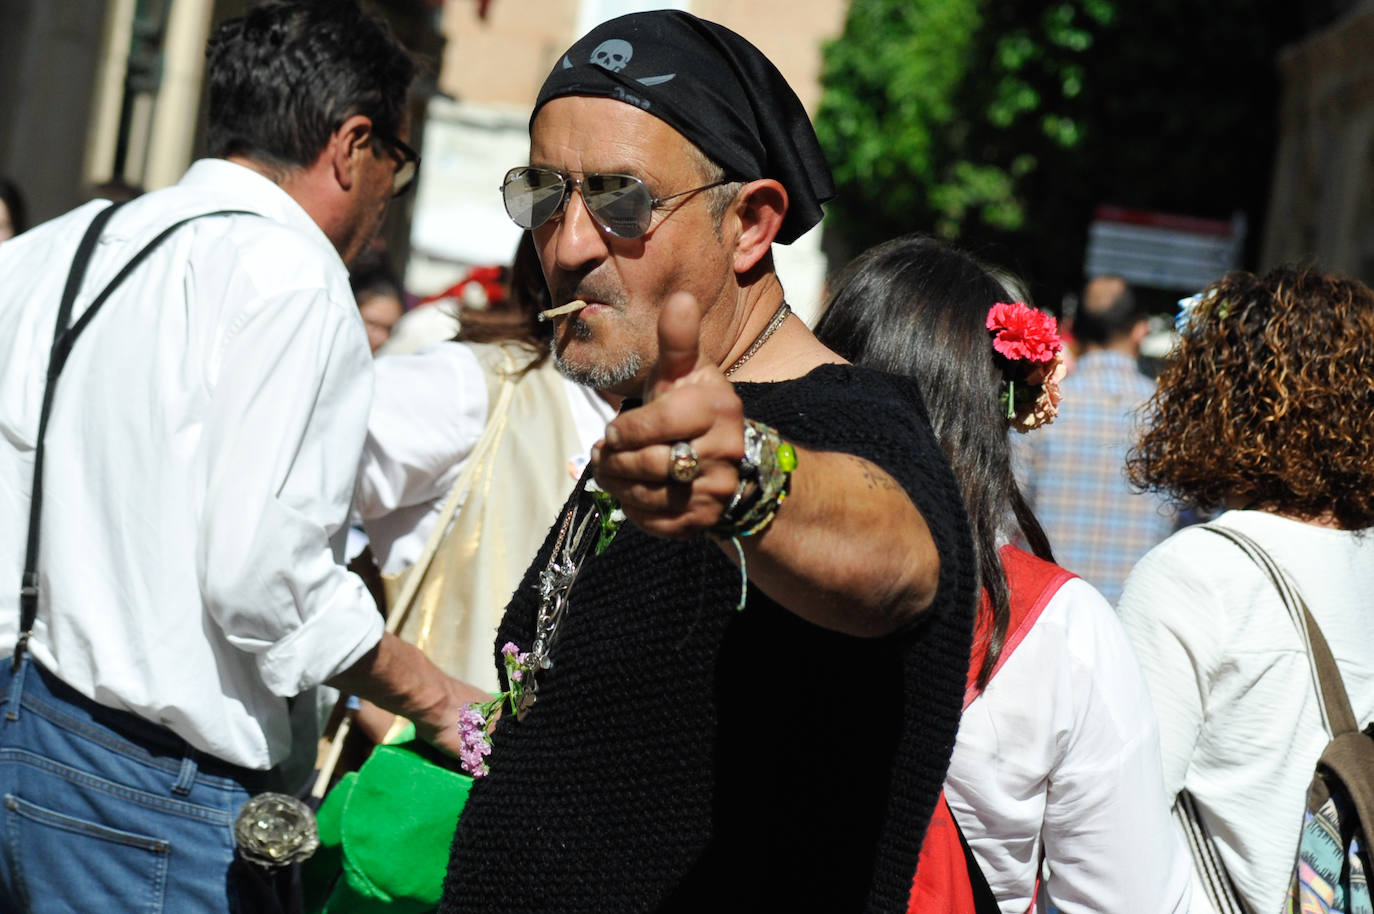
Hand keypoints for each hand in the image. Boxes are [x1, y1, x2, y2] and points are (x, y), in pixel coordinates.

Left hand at [591, 292, 743, 537]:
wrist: (730, 458)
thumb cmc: (692, 406)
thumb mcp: (685, 371)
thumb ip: (677, 340)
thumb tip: (680, 297)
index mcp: (718, 407)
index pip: (660, 422)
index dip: (626, 429)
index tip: (612, 430)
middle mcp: (726, 450)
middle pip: (652, 463)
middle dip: (616, 460)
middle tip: (602, 453)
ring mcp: (718, 489)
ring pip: (651, 496)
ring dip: (618, 485)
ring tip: (609, 471)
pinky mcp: (706, 520)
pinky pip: (657, 523)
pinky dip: (634, 510)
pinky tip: (630, 493)